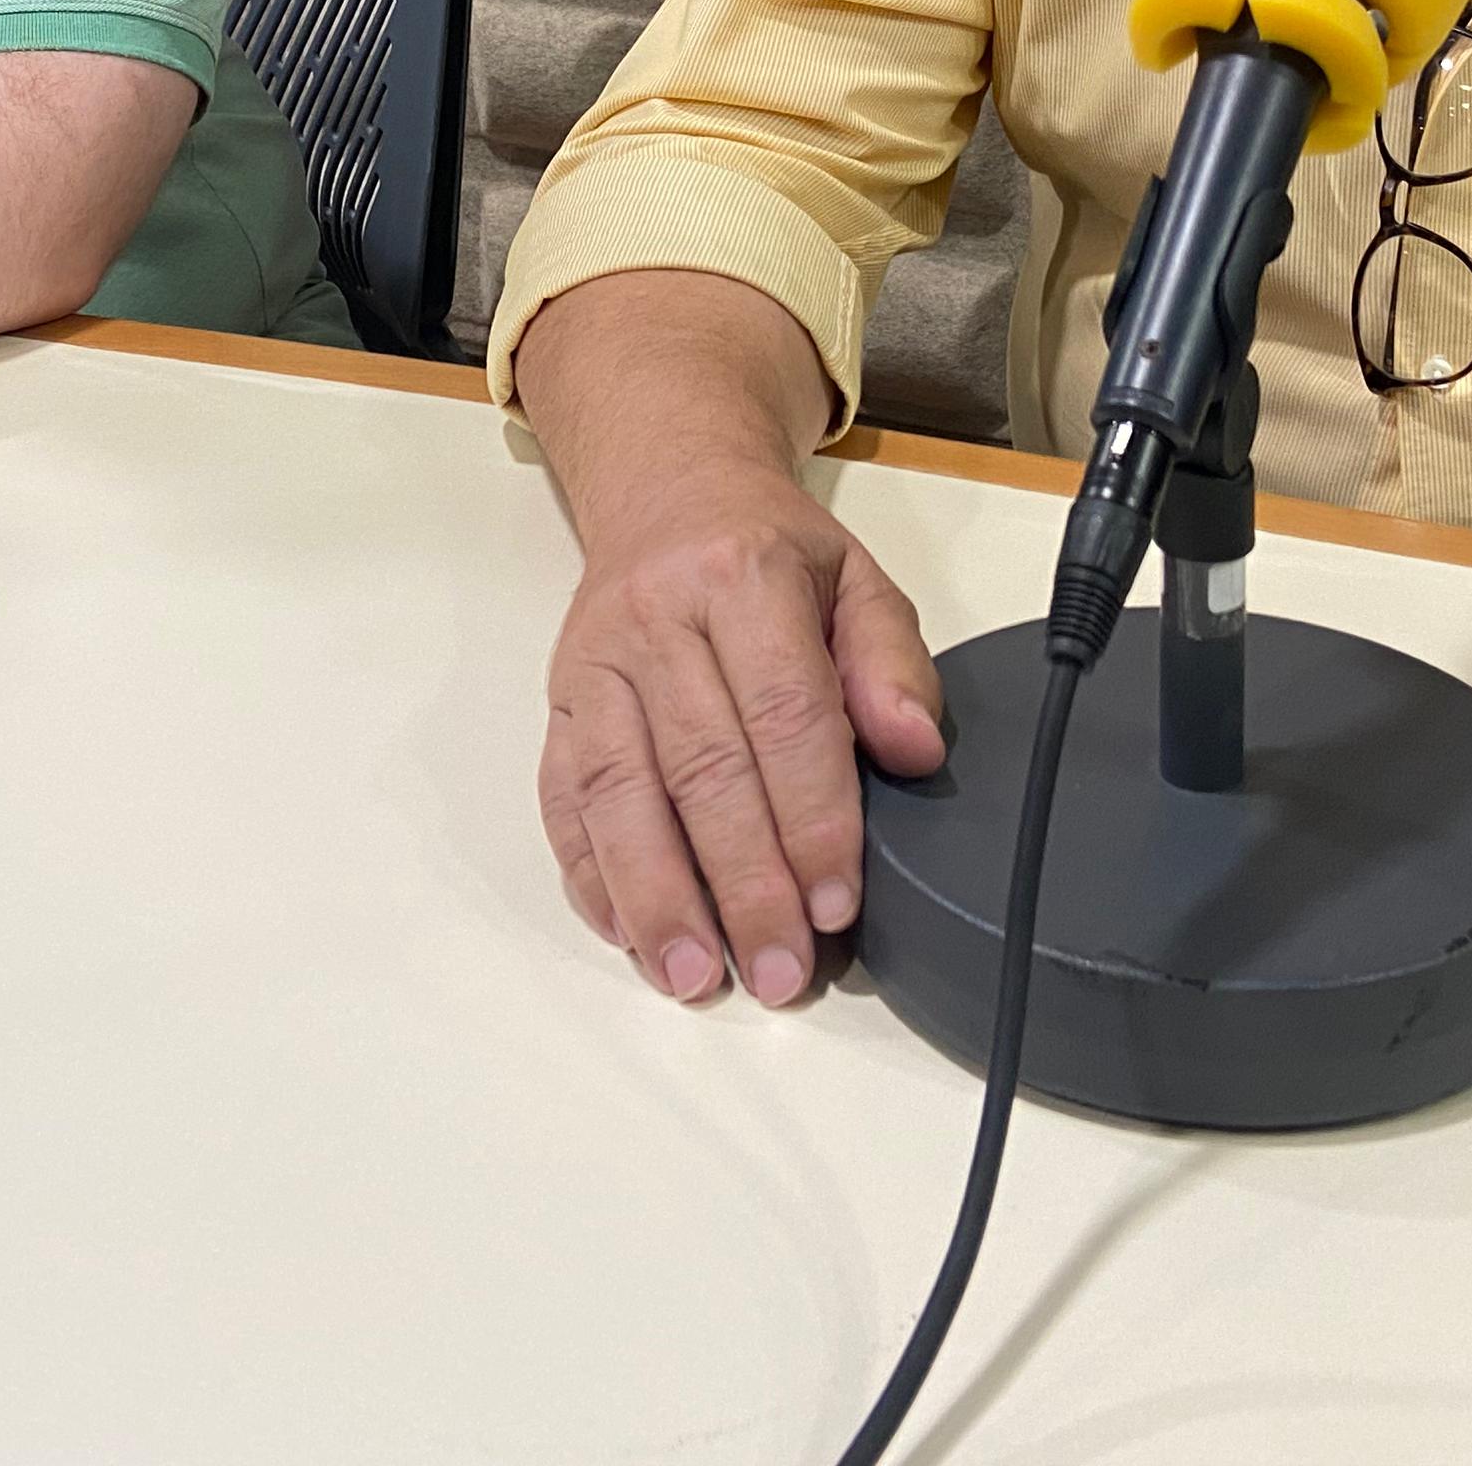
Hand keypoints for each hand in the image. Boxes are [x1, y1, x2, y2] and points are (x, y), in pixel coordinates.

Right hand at [537, 448, 945, 1008]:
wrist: (667, 495)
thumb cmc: (768, 553)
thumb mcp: (855, 579)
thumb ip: (891, 661)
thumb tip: (915, 750)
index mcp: (742, 576)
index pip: (783, 712)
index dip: (811, 817)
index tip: (835, 903)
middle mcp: (656, 618)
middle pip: (701, 767)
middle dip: (742, 883)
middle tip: (778, 970)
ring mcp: (593, 664)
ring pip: (618, 792)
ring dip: (657, 897)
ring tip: (695, 976)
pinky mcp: (555, 704)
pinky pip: (564, 799)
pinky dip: (593, 876)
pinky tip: (632, 935)